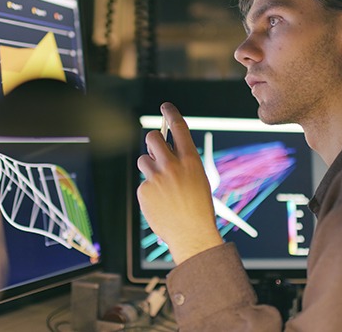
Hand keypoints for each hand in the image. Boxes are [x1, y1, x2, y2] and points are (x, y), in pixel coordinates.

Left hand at [136, 102, 222, 264]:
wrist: (192, 234)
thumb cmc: (198, 207)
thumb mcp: (198, 179)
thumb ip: (182, 162)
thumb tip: (163, 150)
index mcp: (190, 161)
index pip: (179, 128)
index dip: (171, 113)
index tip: (165, 107)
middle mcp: (172, 165)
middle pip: (152, 137)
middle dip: (153, 140)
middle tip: (156, 148)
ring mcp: (157, 178)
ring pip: (143, 160)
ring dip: (149, 168)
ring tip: (161, 184)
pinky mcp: (145, 190)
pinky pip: (143, 182)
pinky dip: (149, 190)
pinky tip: (160, 202)